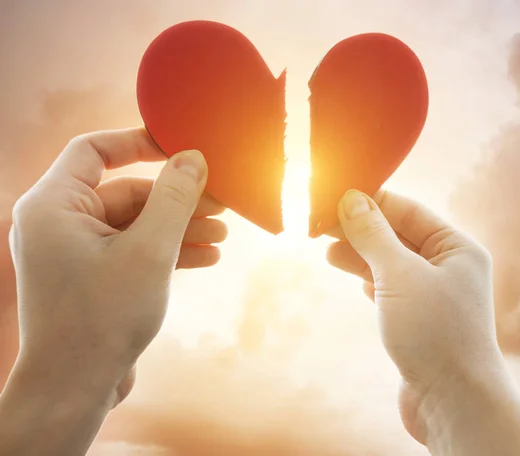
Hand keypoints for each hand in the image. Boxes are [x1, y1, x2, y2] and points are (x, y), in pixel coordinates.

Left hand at [1, 128, 225, 454]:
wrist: (75, 388)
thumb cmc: (102, 319)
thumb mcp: (149, 251)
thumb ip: (173, 199)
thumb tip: (193, 157)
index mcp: (54, 205)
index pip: (94, 150)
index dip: (139, 142)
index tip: (181, 147)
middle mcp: (59, 223)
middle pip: (125, 191)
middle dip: (176, 198)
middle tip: (220, 202)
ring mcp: (76, 251)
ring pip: (135, 223)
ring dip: (178, 227)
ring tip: (222, 234)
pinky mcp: (92, 276)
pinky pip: (133, 249)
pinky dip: (167, 250)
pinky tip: (206, 257)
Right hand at [327, 190, 499, 435]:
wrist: (453, 402)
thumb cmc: (435, 332)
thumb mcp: (398, 274)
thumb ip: (373, 234)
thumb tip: (350, 199)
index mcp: (457, 248)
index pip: (408, 210)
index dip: (371, 201)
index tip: (334, 196)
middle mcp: (448, 268)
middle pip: (397, 236)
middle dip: (360, 230)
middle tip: (321, 224)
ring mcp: (433, 295)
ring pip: (389, 264)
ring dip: (360, 255)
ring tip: (328, 251)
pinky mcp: (418, 320)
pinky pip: (390, 289)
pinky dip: (370, 280)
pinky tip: (355, 278)